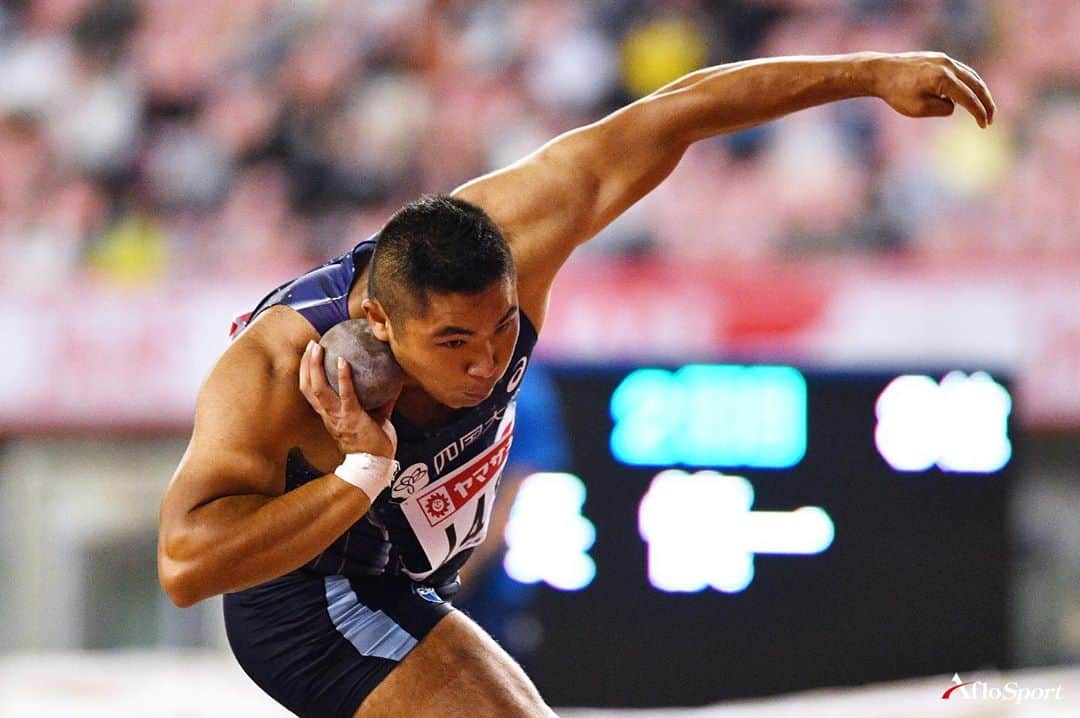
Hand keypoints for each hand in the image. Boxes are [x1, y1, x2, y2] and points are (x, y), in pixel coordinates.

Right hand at [299, 341, 398, 457]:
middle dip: (306, 365)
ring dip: (315, 366)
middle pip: (307, 387)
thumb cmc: (375, 442)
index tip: (311, 355)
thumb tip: (395, 380)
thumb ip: (383, 399)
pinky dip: (343, 377)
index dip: (307, 373)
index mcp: (330, 415)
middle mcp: (328, 415)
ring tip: (319, 347)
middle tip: (312, 344)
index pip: (311, 392)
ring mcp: (338, 416)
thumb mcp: (377, 417)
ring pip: (318, 389)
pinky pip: (345, 394)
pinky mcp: (351, 417)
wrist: (375, 465)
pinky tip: (344, 360)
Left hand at [866, 51, 994, 127]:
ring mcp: (944, 59)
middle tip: (991, 118)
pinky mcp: (939, 58)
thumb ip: (942, 109)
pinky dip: (967, 82)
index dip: (979, 113)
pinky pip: (960, 71)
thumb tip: (954, 104)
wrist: (880, 71)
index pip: (968, 98)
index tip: (984, 125)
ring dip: (979, 91)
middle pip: (976, 84)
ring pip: (970, 75)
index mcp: (943, 78)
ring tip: (984, 107)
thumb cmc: (896, 93)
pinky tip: (968, 94)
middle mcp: (948, 65)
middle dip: (985, 102)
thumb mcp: (919, 109)